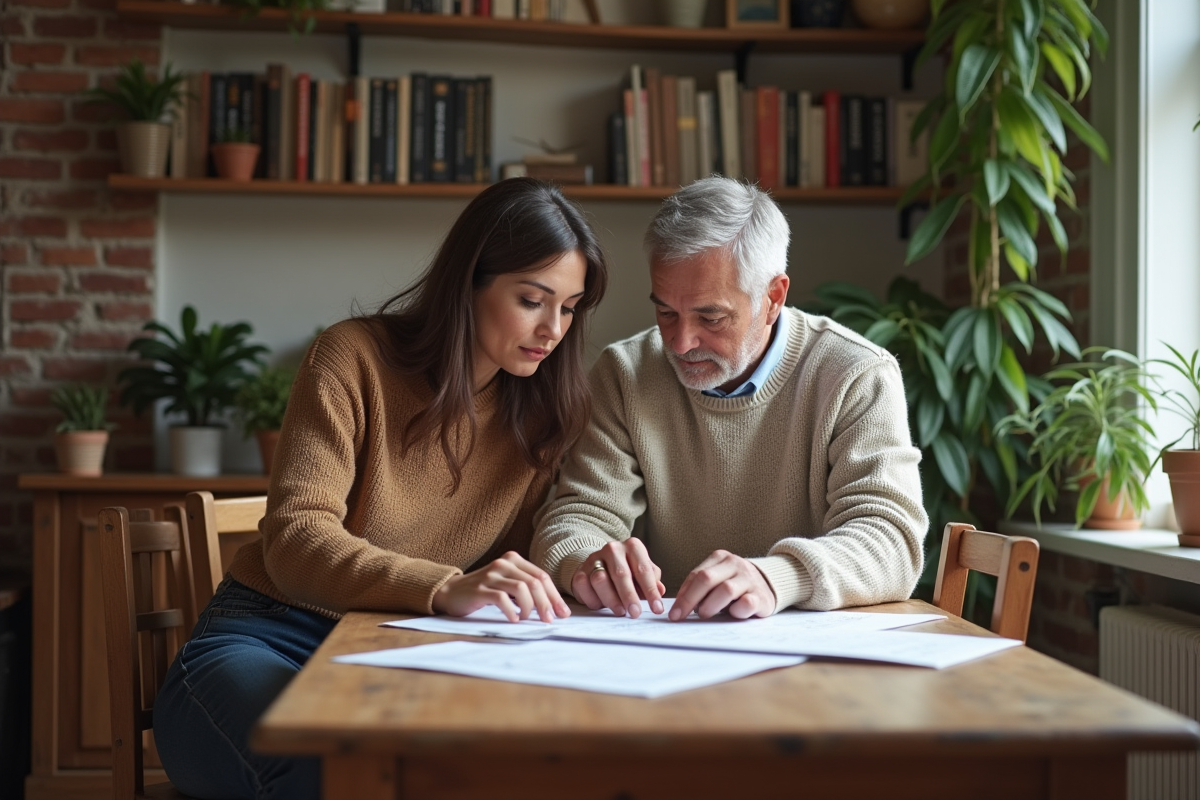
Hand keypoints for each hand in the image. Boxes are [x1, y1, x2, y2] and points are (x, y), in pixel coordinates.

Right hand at [432, 551, 569, 622]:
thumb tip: (554, 608)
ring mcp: (491, 575)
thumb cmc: (484, 591)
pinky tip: (514, 619)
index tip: (563, 613)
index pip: (542, 576)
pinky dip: (511, 611)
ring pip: (522, 589)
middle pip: (535, 582)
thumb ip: (527, 588)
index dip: (554, 596)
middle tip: (549, 620)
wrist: (451, 592)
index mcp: (513, 559)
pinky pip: (502, 599)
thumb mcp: (507, 583)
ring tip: (526, 619)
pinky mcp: (480, 589)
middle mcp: (504, 564)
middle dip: (546, 603)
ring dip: (529, 608)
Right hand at [572, 539, 665, 617]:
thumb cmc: (627, 570)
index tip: (657, 608)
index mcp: (632, 546)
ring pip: (600, 579)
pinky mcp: (580, 571)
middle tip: (635, 613)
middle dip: (629, 596)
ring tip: (620, 611)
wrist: (599, 564)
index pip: (643, 570)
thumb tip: (660, 590)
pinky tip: (600, 606)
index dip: (651, 591)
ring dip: (611, 599)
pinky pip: (584, 586)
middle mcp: (613, 549)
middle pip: (621, 574)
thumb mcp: (642, 572)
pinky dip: (593, 599)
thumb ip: (652, 580)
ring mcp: (594, 559)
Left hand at [669, 550, 775, 620]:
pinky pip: (746, 603)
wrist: (769, 585)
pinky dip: (735, 611)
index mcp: (720, 558)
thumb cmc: (735, 585)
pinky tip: (732, 614)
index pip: (696, 575)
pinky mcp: (761, 596)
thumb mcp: (717, 579)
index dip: (683, 595)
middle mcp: (735, 564)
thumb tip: (678, 606)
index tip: (674, 613)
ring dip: (710, 606)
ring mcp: (749, 579)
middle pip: (707, 579)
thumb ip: (700, 588)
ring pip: (726, 590)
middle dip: (690, 600)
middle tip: (680, 616)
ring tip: (705, 614)